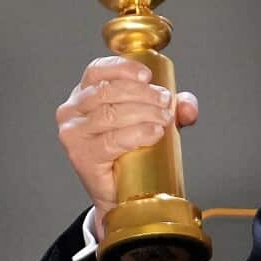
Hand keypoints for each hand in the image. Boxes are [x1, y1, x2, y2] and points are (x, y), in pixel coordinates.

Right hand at [55, 56, 199, 240]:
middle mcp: (72, 110)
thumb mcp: (156, 119)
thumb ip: (175, 107)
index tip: (149, 76)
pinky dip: (136, 134)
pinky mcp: (81, 155)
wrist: (120, 191)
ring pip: (110, 114)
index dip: (124, 68)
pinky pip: (110, 141)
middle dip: (143, 94)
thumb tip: (187, 106)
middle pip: (108, 91)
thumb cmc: (132, 149)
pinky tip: (154, 133)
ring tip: (164, 120)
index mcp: (85, 93)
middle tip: (166, 103)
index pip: (98, 70)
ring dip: (144, 113)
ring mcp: (73, 133)